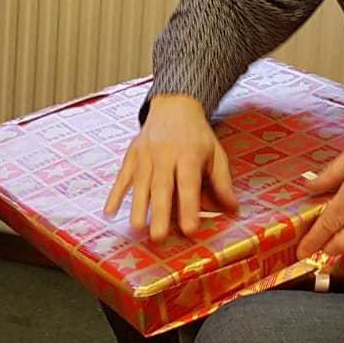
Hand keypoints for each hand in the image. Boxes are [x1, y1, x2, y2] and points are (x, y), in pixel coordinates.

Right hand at [103, 93, 235, 241]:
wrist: (174, 105)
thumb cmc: (197, 135)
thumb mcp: (215, 154)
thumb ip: (222, 182)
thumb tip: (233, 209)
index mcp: (189, 154)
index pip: (188, 183)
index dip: (189, 207)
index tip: (190, 229)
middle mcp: (165, 154)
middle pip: (161, 186)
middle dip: (159, 213)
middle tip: (158, 237)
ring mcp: (145, 154)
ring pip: (140, 184)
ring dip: (137, 207)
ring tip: (137, 228)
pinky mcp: (131, 155)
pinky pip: (122, 177)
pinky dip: (115, 195)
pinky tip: (109, 212)